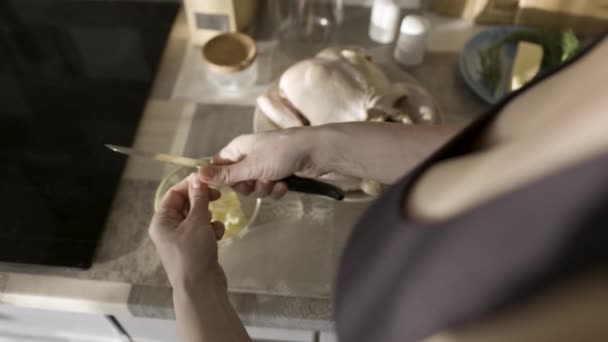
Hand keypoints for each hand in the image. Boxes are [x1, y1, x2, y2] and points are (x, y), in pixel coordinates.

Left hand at [149, 173, 225, 290]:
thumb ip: (199, 199)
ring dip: (209, 216)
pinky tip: (218, 236)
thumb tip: (198, 178)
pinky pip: (203, 230)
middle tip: (218, 195)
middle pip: (186, 204)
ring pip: (197, 217)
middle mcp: (169, 229)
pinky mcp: (195, 248)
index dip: (190, 184)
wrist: (200, 287)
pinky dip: (212, 230)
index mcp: (161, 221)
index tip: (208, 179)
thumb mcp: (197, 222)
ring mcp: (182, 239)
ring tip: (214, 222)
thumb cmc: (193, 252)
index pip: (174, 194)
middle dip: (202, 201)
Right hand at [198, 128, 327, 198]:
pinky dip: (277, 189)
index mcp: (239, 148)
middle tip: (256, 183)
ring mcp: (267, 164)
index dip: (220, 179)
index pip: (219, 165)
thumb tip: (197, 174)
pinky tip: (285, 185)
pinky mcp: (281, 173)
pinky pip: (270, 187)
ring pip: (255, 186)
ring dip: (264, 189)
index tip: (221, 190)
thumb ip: (225, 174)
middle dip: (247, 186)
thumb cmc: (281, 153)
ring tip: (275, 182)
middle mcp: (250, 155)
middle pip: (237, 180)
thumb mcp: (250, 166)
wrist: (316, 152)